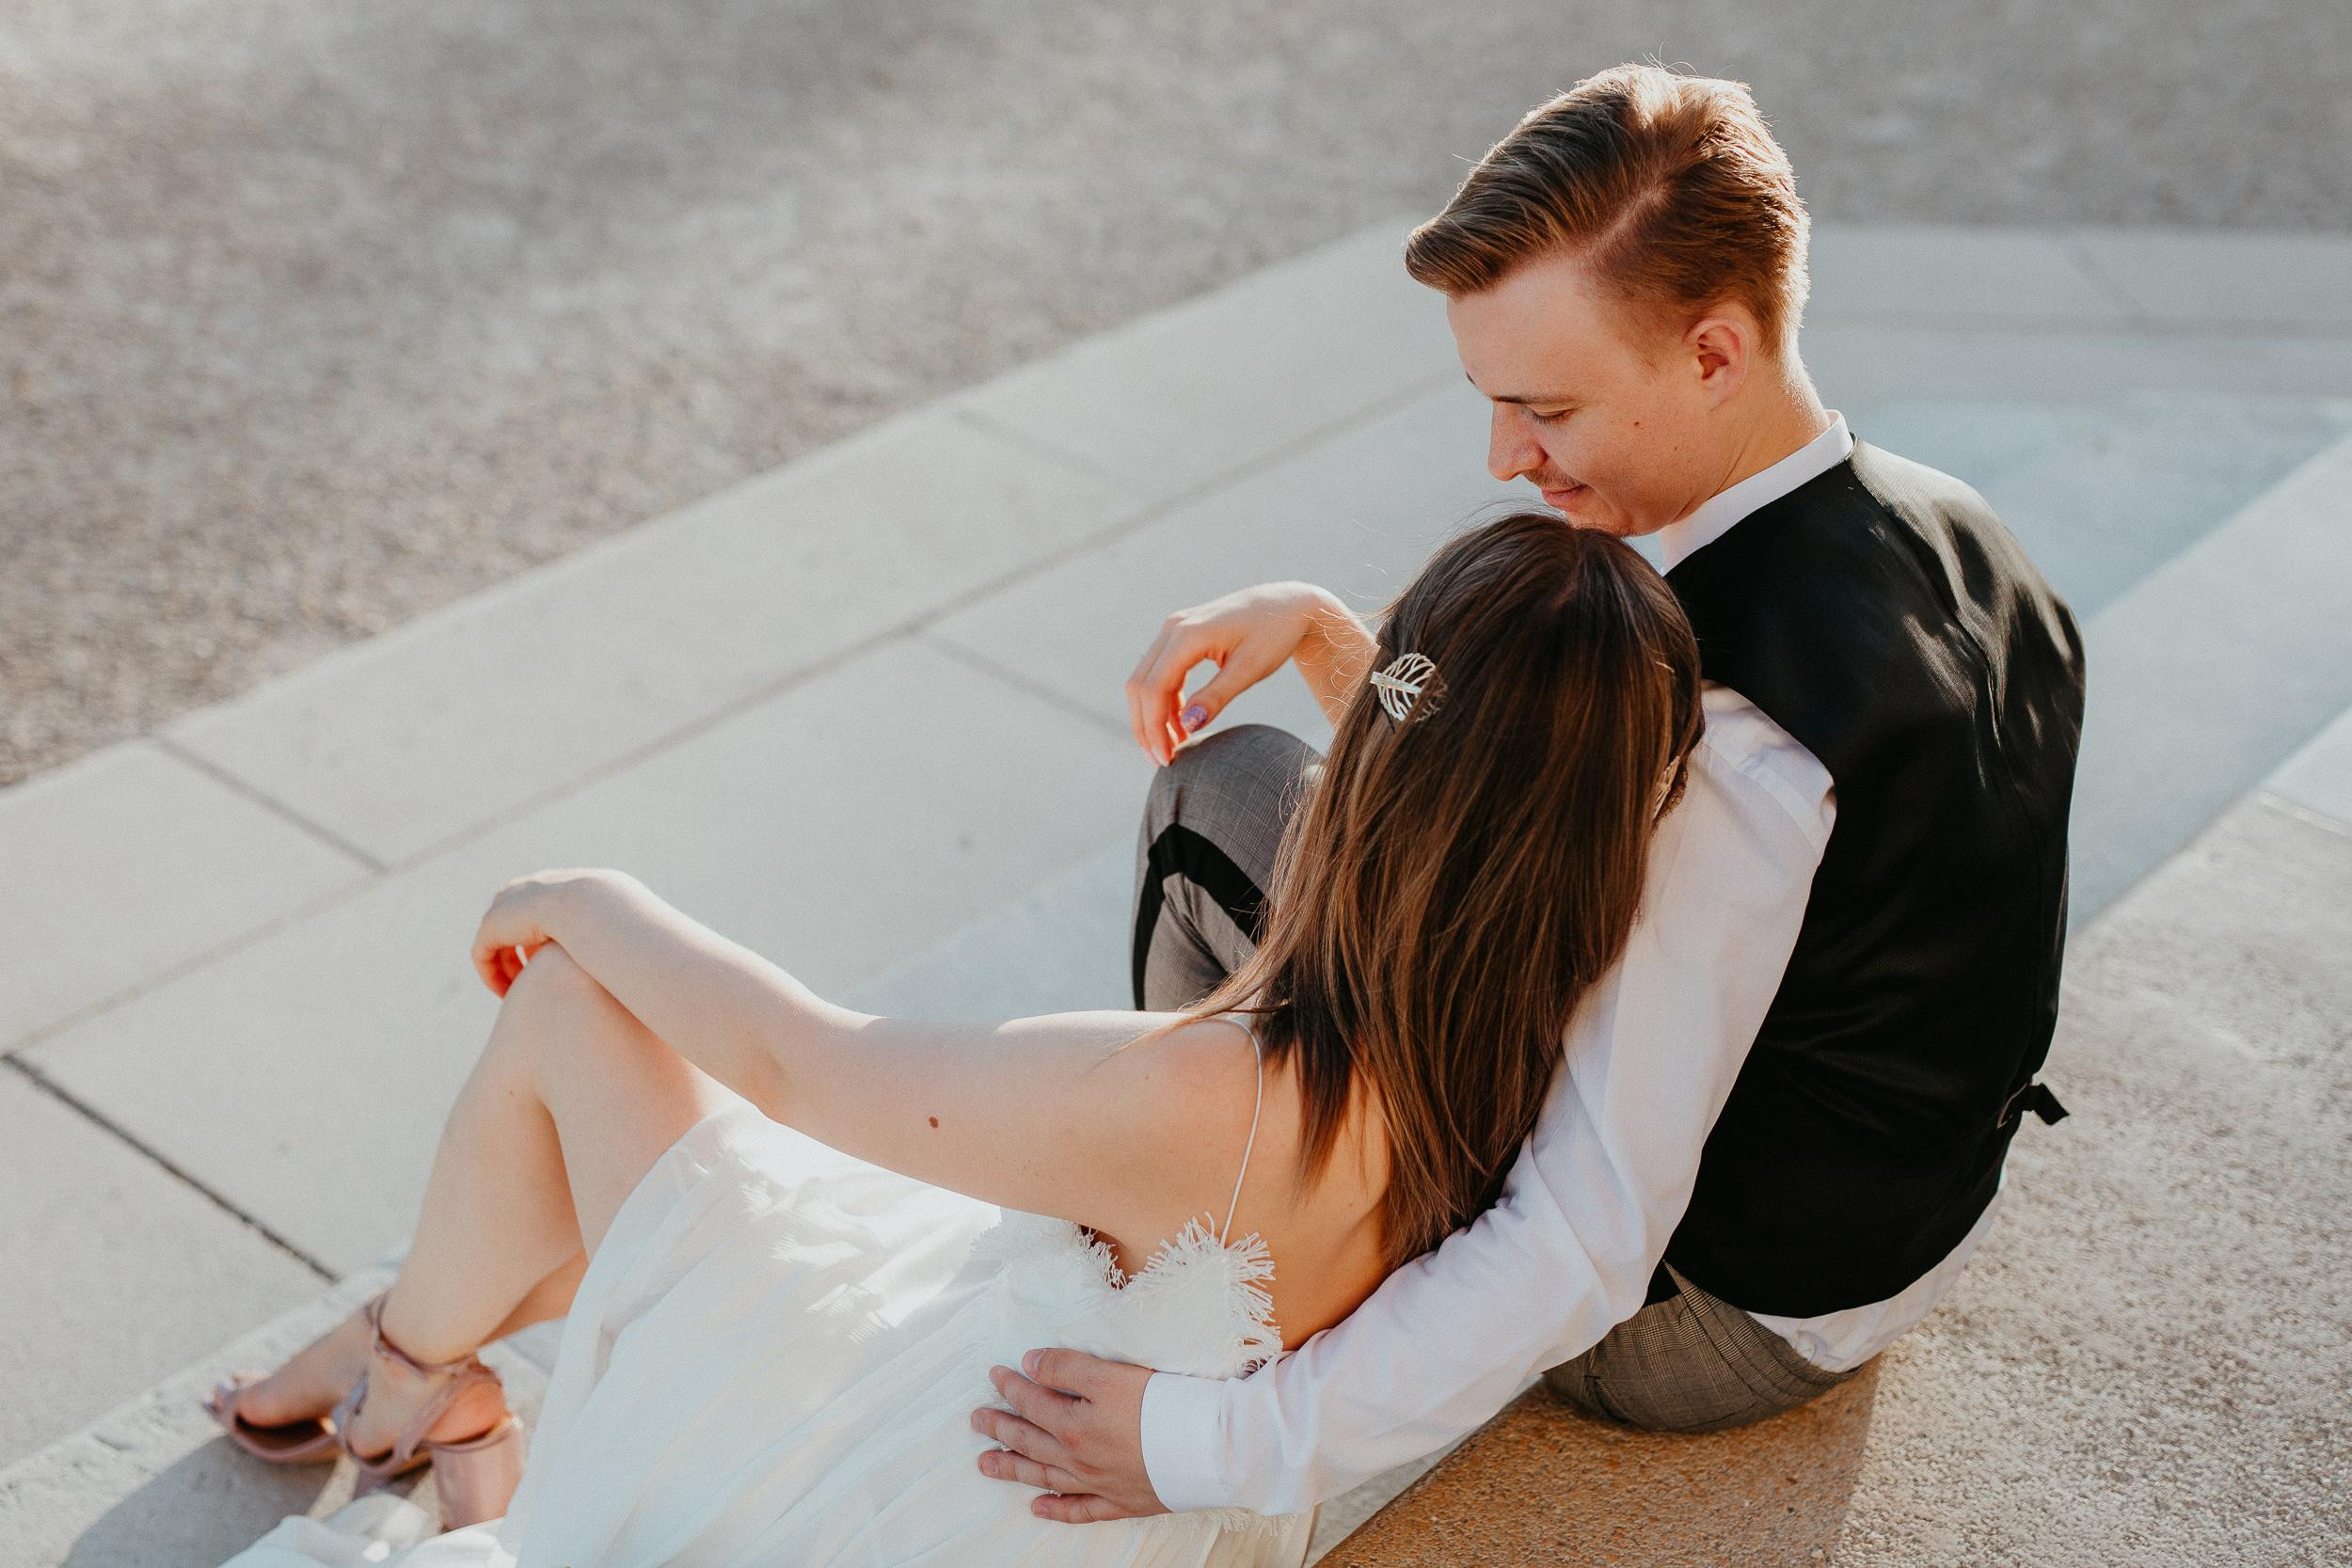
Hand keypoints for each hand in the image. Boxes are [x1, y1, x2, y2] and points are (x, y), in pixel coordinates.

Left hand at [468, 867, 615, 996]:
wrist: (597, 910)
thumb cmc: (621, 924)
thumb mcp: (622, 927)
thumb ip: (615, 938)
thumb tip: (625, 954)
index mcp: (562, 883)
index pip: (544, 908)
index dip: (546, 940)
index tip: (554, 968)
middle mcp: (532, 887)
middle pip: (515, 919)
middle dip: (520, 949)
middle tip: (530, 981)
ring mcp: (511, 902)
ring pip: (497, 937)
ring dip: (505, 966)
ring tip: (517, 993)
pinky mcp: (494, 922)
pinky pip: (484, 951)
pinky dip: (492, 973)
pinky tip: (506, 994)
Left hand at [971, 1349, 1165, 1523]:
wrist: (1206, 1448)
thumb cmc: (1162, 1406)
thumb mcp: (1110, 1374)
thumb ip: (1067, 1367)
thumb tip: (1030, 1363)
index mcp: (1074, 1425)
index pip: (1032, 1402)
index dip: (1011, 1386)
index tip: (995, 1374)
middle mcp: (1079, 1459)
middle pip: (1030, 1441)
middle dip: (1001, 1428)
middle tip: (977, 1421)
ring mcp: (1098, 1483)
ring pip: (1045, 1476)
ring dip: (1013, 1469)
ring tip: (986, 1464)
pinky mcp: (1121, 1501)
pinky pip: (1080, 1509)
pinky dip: (1057, 1509)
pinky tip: (1037, 1508)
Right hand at [1125, 582, 1332, 766]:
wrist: (1288, 604)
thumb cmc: (1274, 633)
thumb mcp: (1250, 669)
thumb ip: (1217, 697)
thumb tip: (1187, 726)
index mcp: (1188, 634)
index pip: (1154, 689)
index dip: (1154, 728)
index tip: (1167, 760)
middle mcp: (1173, 628)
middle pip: (1140, 686)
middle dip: (1146, 727)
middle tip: (1163, 761)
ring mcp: (1174, 629)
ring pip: (1145, 680)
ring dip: (1152, 715)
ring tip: (1173, 747)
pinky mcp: (1180, 635)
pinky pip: (1159, 672)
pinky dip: (1164, 701)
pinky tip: (1181, 723)